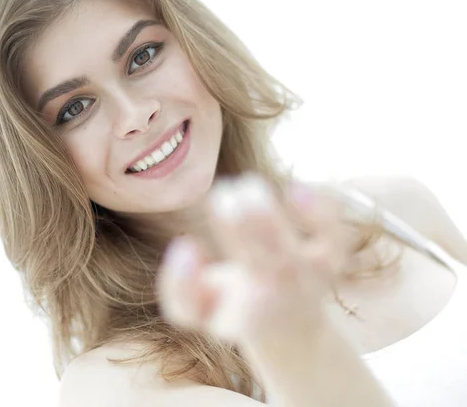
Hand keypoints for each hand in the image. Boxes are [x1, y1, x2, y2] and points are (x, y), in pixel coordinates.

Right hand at [156, 172, 347, 344]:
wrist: (293, 326)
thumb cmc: (238, 310)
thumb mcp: (201, 312)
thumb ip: (180, 288)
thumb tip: (185, 247)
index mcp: (242, 312)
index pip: (213, 301)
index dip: (189, 277)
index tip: (187, 245)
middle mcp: (278, 294)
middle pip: (268, 264)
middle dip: (243, 226)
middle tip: (221, 194)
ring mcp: (309, 274)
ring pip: (294, 250)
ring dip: (270, 216)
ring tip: (245, 187)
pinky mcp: (330, 257)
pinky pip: (333, 237)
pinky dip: (320, 214)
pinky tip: (294, 189)